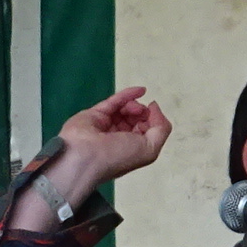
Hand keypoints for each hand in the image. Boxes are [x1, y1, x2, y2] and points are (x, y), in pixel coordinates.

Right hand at [12, 87, 170, 232]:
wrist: (85, 155)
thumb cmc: (118, 156)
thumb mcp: (150, 149)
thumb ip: (161, 127)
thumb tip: (153, 107)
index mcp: (130, 150)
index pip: (145, 131)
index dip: (152, 122)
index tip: (152, 118)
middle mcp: (118, 138)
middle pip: (135, 119)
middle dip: (142, 113)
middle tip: (140, 113)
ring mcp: (106, 126)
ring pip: (125, 109)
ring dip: (134, 106)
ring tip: (133, 109)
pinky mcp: (95, 114)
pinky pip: (114, 101)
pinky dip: (128, 94)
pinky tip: (141, 90)